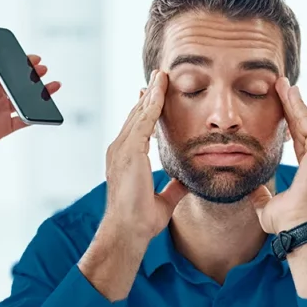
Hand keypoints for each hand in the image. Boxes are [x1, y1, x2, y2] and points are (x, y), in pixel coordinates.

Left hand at [0, 45, 61, 163]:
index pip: (4, 70)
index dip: (18, 64)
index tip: (32, 58)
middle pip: (17, 85)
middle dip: (31, 77)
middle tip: (44, 70)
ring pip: (23, 101)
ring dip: (37, 95)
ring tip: (52, 87)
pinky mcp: (3, 127)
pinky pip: (23, 120)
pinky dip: (34, 116)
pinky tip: (43, 112)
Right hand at [102, 70, 187, 242]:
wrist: (128, 231)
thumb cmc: (140, 221)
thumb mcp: (163, 200)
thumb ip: (173, 188)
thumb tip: (187, 182)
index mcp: (126, 159)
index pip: (138, 127)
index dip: (148, 110)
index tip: (156, 96)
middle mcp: (120, 150)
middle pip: (136, 115)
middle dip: (149, 95)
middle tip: (160, 76)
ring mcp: (122, 149)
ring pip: (139, 113)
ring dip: (152, 94)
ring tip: (162, 76)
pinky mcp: (129, 152)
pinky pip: (142, 122)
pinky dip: (151, 104)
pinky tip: (160, 91)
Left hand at [250, 78, 306, 233]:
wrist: (298, 225)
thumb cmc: (286, 221)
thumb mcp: (267, 205)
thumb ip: (261, 196)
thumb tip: (252, 191)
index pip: (298, 137)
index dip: (288, 120)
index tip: (277, 104)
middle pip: (304, 124)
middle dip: (291, 104)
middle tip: (280, 84)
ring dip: (294, 101)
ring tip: (282, 83)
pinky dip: (298, 107)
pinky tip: (288, 93)